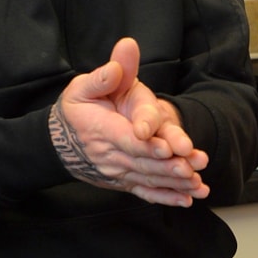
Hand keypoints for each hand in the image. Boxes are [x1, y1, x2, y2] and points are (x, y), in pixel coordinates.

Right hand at [50, 38, 209, 207]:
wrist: (59, 142)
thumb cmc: (77, 108)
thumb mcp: (83, 86)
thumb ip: (104, 74)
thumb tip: (123, 56)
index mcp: (102, 128)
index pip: (127, 138)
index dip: (149, 143)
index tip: (169, 147)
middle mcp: (111, 154)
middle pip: (143, 162)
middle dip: (169, 166)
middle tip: (193, 166)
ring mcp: (118, 172)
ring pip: (148, 178)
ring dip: (175, 183)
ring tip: (198, 184)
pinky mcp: (124, 181)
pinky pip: (145, 192)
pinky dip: (166, 197)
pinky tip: (187, 200)